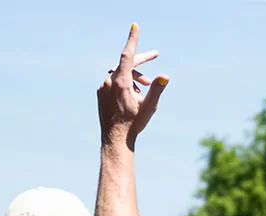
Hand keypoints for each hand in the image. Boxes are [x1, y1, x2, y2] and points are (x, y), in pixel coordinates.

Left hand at [97, 24, 168, 148]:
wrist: (115, 139)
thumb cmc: (134, 124)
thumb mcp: (149, 107)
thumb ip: (157, 89)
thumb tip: (165, 76)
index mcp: (121, 82)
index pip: (127, 55)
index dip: (132, 40)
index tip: (135, 26)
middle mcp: (110, 82)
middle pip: (126, 63)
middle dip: (142, 60)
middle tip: (155, 55)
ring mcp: (103, 87)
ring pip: (120, 73)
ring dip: (134, 76)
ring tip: (145, 88)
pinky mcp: (100, 93)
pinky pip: (113, 82)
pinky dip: (124, 83)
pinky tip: (132, 95)